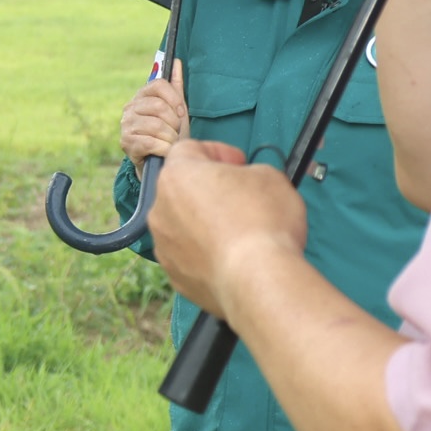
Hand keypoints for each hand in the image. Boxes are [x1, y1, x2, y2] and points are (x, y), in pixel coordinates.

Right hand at [118, 58, 186, 165]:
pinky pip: (151, 142)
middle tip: (176, 131)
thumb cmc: (169, 133)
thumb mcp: (176, 110)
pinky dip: (164, 148)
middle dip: (174, 122)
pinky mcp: (126, 142)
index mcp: (142, 96)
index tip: (180, 112)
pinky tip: (165, 151)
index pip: (158, 84)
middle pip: (159, 106)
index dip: (174, 98)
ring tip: (171, 142)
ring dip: (171, 138)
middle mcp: (130, 107)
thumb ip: (175, 87)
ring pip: (156, 125)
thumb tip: (176, 61)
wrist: (159, 160)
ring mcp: (126, 125)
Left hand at [142, 141, 308, 319]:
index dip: (217, 152)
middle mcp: (160, 209)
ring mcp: (164, 246)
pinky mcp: (175, 276)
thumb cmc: (264, 223)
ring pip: (183, 225)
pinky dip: (207, 254)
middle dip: (210, 190)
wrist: (258, 281)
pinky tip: (233, 258)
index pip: (188, 149)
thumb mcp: (270, 176)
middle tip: (242, 198)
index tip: (239, 164)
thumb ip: (249, 172)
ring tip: (240, 233)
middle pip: (182, 189)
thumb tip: (247, 182)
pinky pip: (189, 256)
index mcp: (177, 176)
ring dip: (206, 224)